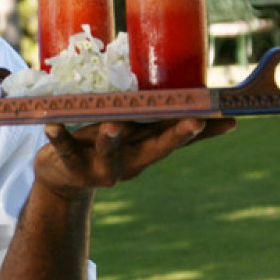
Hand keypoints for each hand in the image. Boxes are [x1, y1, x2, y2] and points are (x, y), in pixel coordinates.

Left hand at [34, 117, 236, 200]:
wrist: (60, 179)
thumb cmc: (100, 145)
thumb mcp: (129, 135)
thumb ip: (152, 121)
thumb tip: (186, 101)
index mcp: (146, 150)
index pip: (179, 139)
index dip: (204, 132)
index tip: (228, 118)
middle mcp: (130, 162)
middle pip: (156, 149)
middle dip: (175, 136)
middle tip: (194, 121)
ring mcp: (101, 168)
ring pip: (109, 154)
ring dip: (112, 140)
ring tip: (113, 125)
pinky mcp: (72, 168)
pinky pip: (65, 152)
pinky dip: (59, 139)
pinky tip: (52, 126)